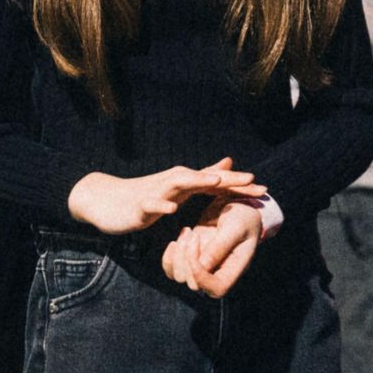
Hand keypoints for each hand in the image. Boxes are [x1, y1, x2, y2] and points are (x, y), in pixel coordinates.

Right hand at [67, 158, 261, 235]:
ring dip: (197, 180)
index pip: (217, 183)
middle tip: (254, 182)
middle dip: (230, 181)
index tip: (265, 190)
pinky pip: (152, 204)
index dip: (241, 185)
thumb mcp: (179, 188)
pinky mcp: (141, 205)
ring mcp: (157, 192)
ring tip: (216, 182)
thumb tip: (228, 163)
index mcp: (185, 183)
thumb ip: (203, 177)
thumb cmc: (146, 196)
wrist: (107, 202)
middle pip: (205, 178)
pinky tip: (171, 209)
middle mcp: (174, 182)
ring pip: (179, 184)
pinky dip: (161, 205)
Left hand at [161, 197, 263, 297]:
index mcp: (234, 271)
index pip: (216, 289)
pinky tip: (179, 237)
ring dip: (178, 255)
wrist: (236, 208)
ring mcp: (201, 269)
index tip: (196, 245)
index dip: (201, 275)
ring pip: (179, 277)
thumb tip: (203, 265)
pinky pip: (171, 269)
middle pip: (193, 284)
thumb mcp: (235, 227)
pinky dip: (169, 256)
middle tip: (194, 234)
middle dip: (187, 259)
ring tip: (188, 232)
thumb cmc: (243, 217)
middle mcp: (217, 274)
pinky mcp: (189, 261)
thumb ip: (220, 246)